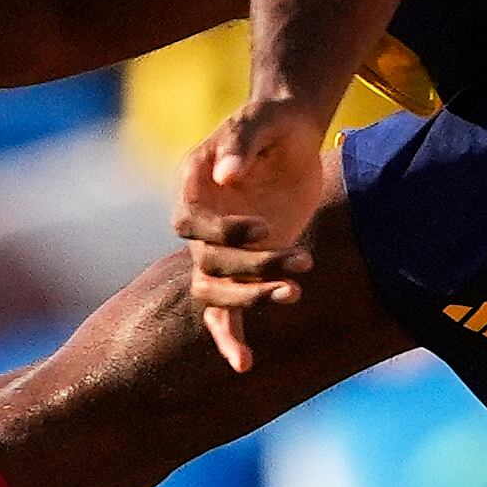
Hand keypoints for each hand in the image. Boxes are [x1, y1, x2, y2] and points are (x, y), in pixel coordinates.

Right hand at [175, 99, 327, 370]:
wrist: (291, 132)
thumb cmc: (271, 121)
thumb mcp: (260, 121)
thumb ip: (241, 144)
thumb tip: (227, 177)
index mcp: (192, 187)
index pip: (189, 224)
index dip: (222, 232)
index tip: (262, 228)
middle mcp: (200, 225)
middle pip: (206, 265)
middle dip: (248, 272)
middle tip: (297, 266)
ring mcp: (221, 250)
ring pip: (217, 293)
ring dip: (251, 301)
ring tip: (293, 295)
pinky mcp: (247, 267)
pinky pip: (230, 310)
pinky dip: (233, 336)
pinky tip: (244, 365)